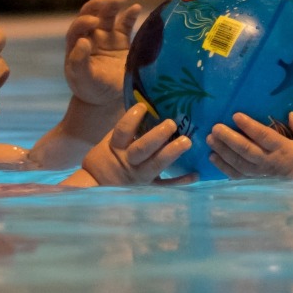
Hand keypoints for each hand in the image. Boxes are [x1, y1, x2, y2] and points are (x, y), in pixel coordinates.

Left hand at [63, 0, 141, 106]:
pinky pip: (126, 24)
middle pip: (91, 15)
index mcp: (76, 45)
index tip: (93, 21)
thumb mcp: (82, 78)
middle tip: (104, 0)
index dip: (83, 22)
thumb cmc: (91, 89)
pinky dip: (130, 15)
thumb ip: (78, 61)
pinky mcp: (121, 40)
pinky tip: (136, 8)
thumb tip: (83, 41)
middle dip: (96, 6)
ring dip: (113, 5)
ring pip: (108, 16)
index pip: (77, 28)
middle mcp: (90, 37)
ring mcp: (106, 36)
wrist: (108, 98)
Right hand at [76, 103, 193, 185]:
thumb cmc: (106, 158)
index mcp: (116, 147)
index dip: (132, 118)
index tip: (143, 106)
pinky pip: (165, 185)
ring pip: (156, 165)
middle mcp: (128, 161)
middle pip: (142, 148)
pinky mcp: (148, 187)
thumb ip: (126, 130)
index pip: (123, 131)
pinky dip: (180, 181)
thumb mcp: (109, 142)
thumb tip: (146, 106)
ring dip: (171, 153)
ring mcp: (139, 175)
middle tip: (172, 124)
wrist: (97, 185)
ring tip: (187, 142)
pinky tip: (195, 174)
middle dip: (157, 136)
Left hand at [207, 111, 292, 178]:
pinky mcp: (254, 180)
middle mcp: (269, 161)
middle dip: (230, 138)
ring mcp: (260, 173)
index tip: (236, 115)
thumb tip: (291, 114)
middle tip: (215, 128)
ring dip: (223, 151)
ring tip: (210, 139)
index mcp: (283, 150)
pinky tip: (212, 157)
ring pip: (238, 163)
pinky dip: (223, 167)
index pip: (265, 137)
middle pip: (247, 150)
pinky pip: (236, 175)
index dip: (250, 126)